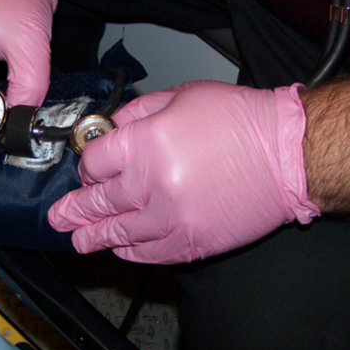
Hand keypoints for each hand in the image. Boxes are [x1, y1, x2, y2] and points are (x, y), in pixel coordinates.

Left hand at [48, 81, 319, 263]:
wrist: (289, 154)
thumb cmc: (241, 120)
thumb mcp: (182, 96)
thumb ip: (139, 112)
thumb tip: (112, 129)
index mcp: (146, 143)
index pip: (95, 161)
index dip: (87, 165)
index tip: (89, 169)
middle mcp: (152, 184)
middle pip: (99, 201)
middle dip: (76, 209)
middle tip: (59, 217)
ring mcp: (172, 218)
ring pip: (119, 232)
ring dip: (94, 237)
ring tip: (77, 241)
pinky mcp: (193, 242)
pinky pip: (151, 253)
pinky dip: (131, 253)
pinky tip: (119, 250)